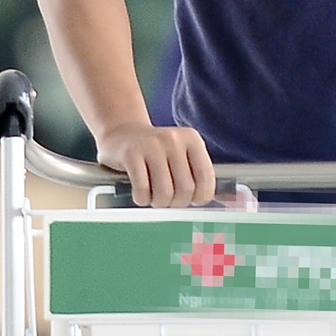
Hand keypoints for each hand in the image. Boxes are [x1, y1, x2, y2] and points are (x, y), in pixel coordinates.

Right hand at [96, 121, 217, 207]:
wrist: (121, 133)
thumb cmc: (155, 153)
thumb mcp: (180, 155)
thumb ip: (196, 174)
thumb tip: (214, 202)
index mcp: (191, 139)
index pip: (205, 177)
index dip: (199, 197)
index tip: (190, 200)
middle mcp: (174, 139)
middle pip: (185, 189)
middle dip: (176, 202)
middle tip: (167, 199)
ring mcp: (151, 145)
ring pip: (165, 192)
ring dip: (158, 202)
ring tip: (153, 197)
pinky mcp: (131, 153)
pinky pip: (142, 190)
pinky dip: (142, 199)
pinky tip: (140, 194)